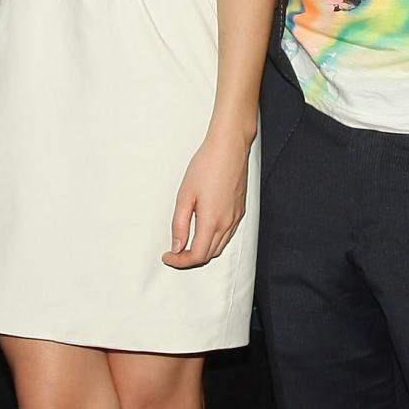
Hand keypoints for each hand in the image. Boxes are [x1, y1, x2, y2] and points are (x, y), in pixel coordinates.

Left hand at [165, 126, 251, 268]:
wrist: (229, 147)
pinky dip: (214, 241)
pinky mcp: (240, 211)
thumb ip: (180, 224)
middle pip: (209, 255)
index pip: (197, 255)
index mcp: (212, 221)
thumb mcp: (185, 195)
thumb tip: (176, 246)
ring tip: (186, 243)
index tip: (167, 256)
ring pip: (220, 247)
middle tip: (173, 252)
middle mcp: (227, 223)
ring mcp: (236, 217)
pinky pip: (228, 235)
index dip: (179, 261)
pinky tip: (203, 231)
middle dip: (190, 259)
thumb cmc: (206, 165)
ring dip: (203, 251)